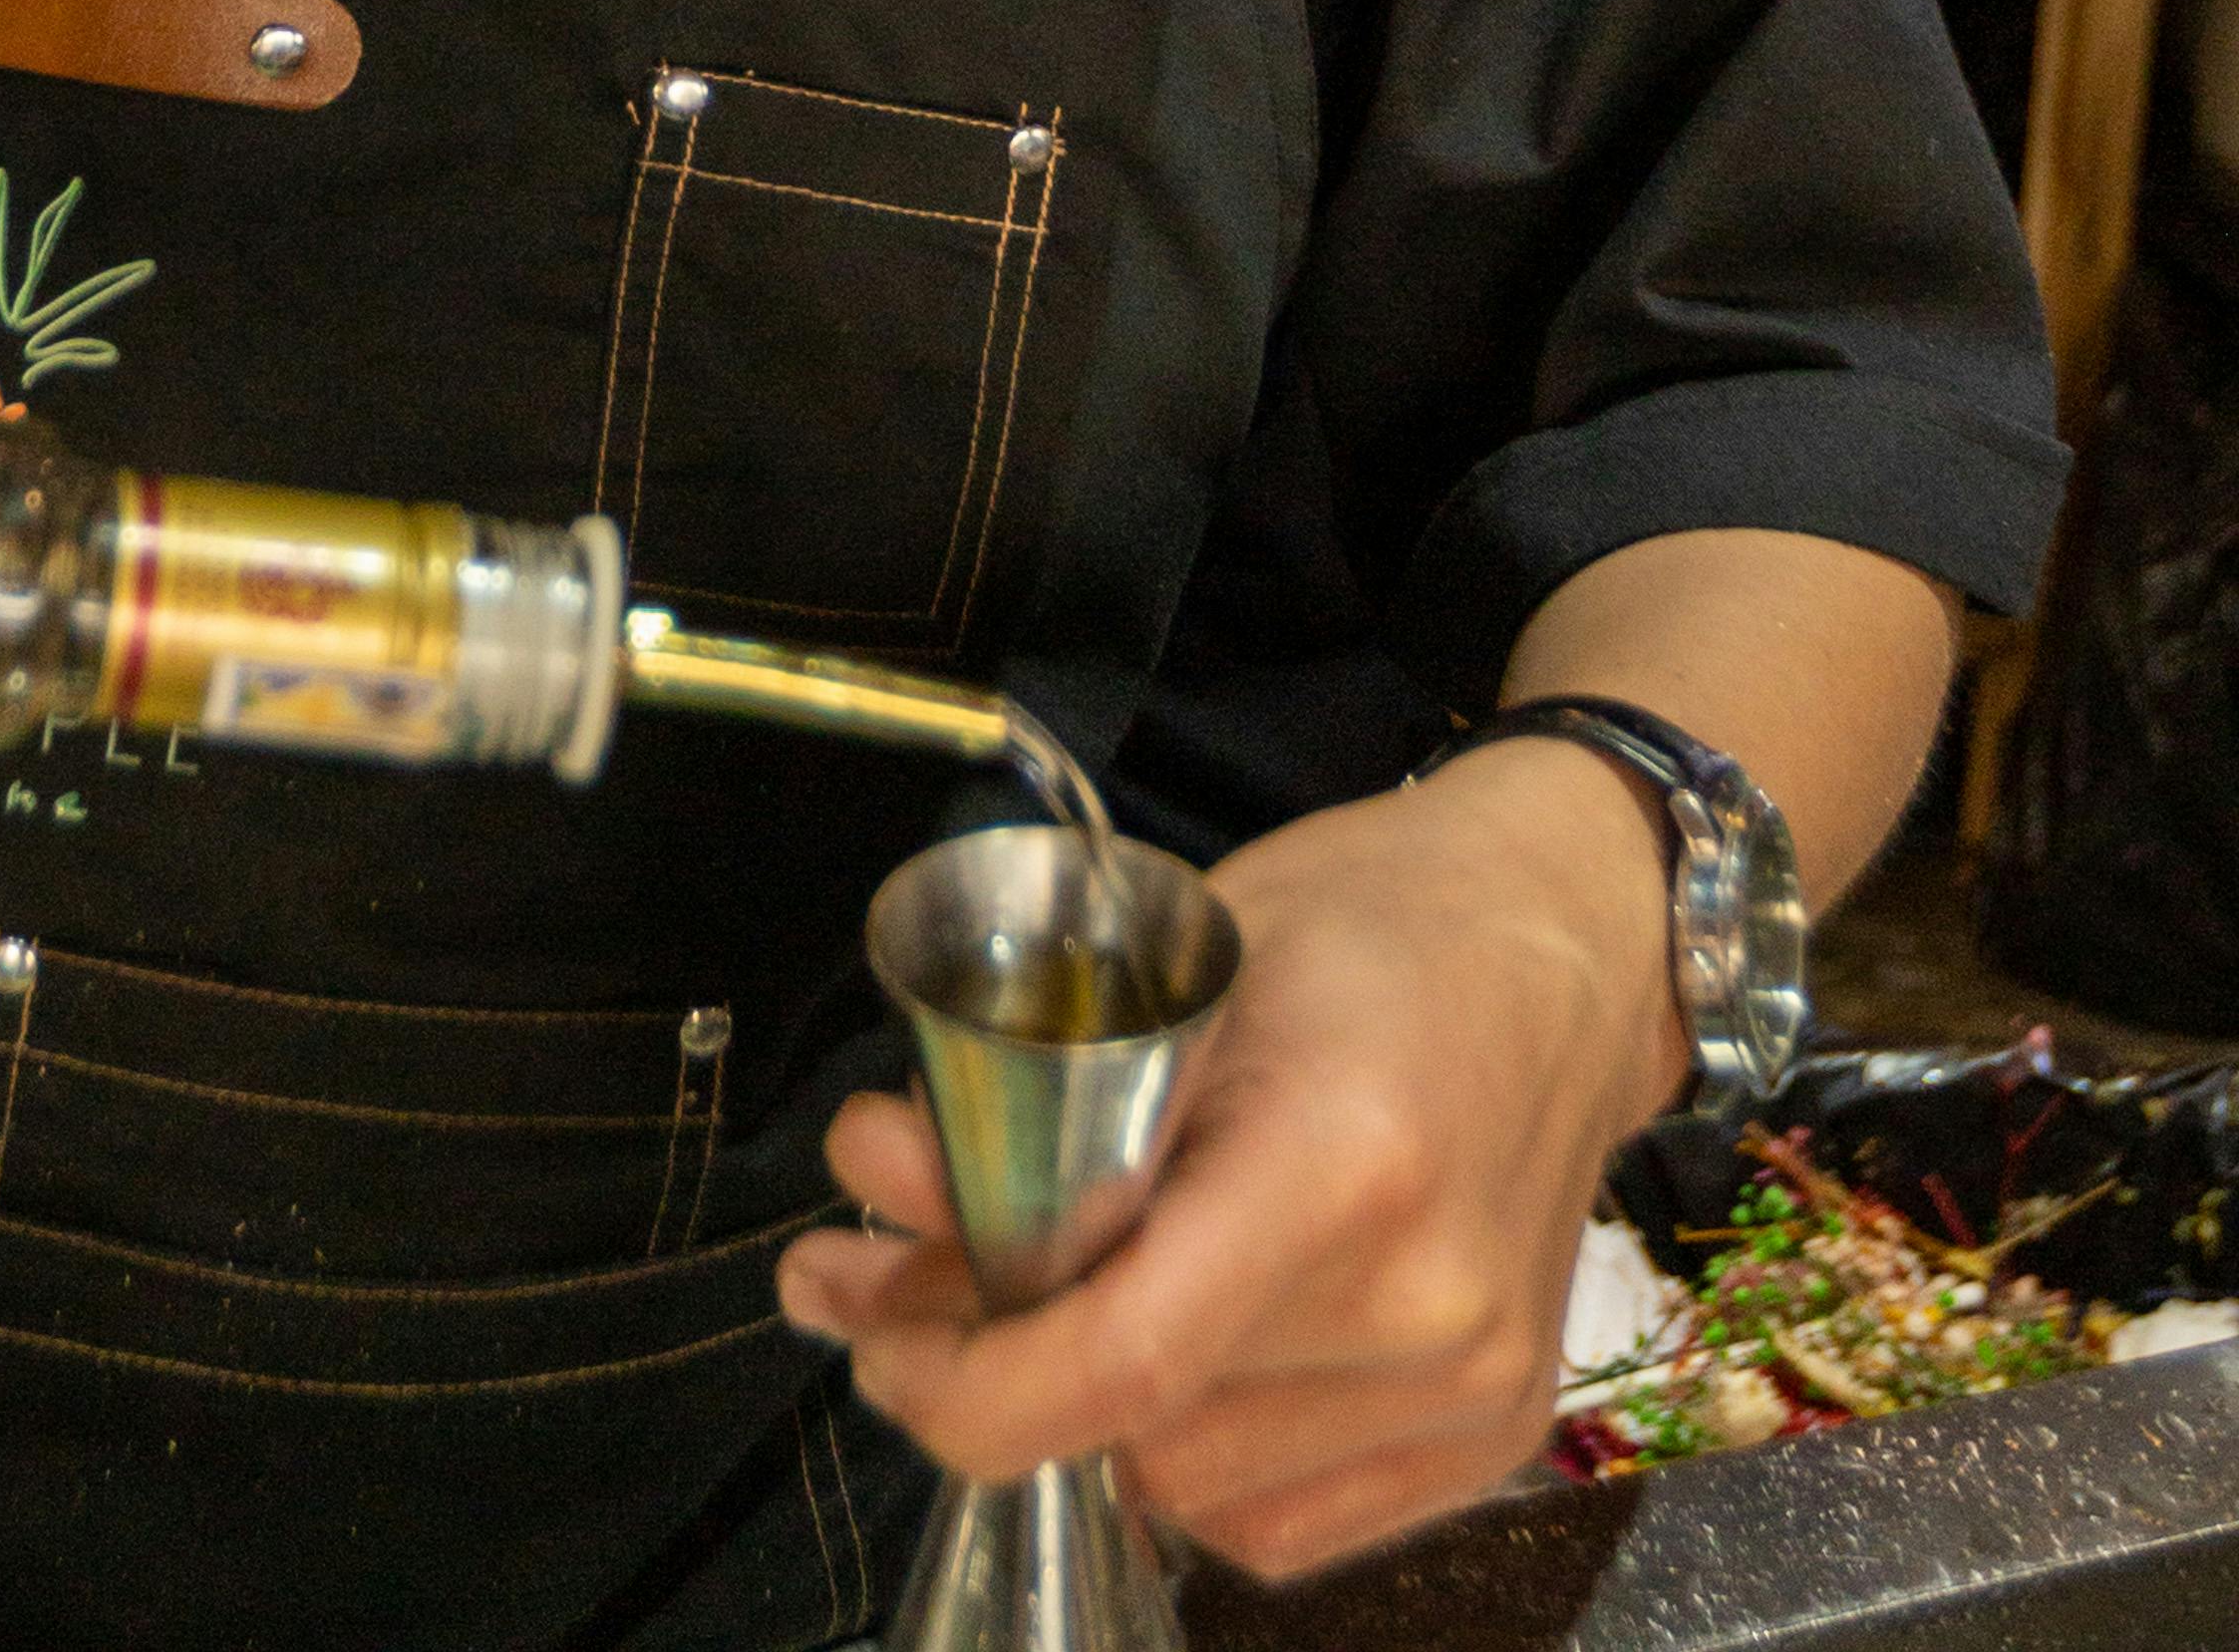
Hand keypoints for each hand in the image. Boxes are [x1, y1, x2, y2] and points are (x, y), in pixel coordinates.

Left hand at [781, 745, 1680, 1585]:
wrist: (1574, 942)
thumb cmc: (1372, 917)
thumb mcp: (1180, 957)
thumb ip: (1033, 1088)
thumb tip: (873, 1174)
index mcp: (1344, 1163)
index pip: (1124, 1358)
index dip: (968, 1382)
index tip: (870, 1333)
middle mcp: (1425, 1309)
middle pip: (1145, 1434)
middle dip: (1000, 1374)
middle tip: (905, 1284)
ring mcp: (1474, 1391)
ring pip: (1199, 1496)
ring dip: (1094, 1422)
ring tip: (1036, 1303)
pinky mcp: (1495, 1440)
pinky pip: (1283, 1526)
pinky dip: (1194, 1460)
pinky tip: (1165, 1356)